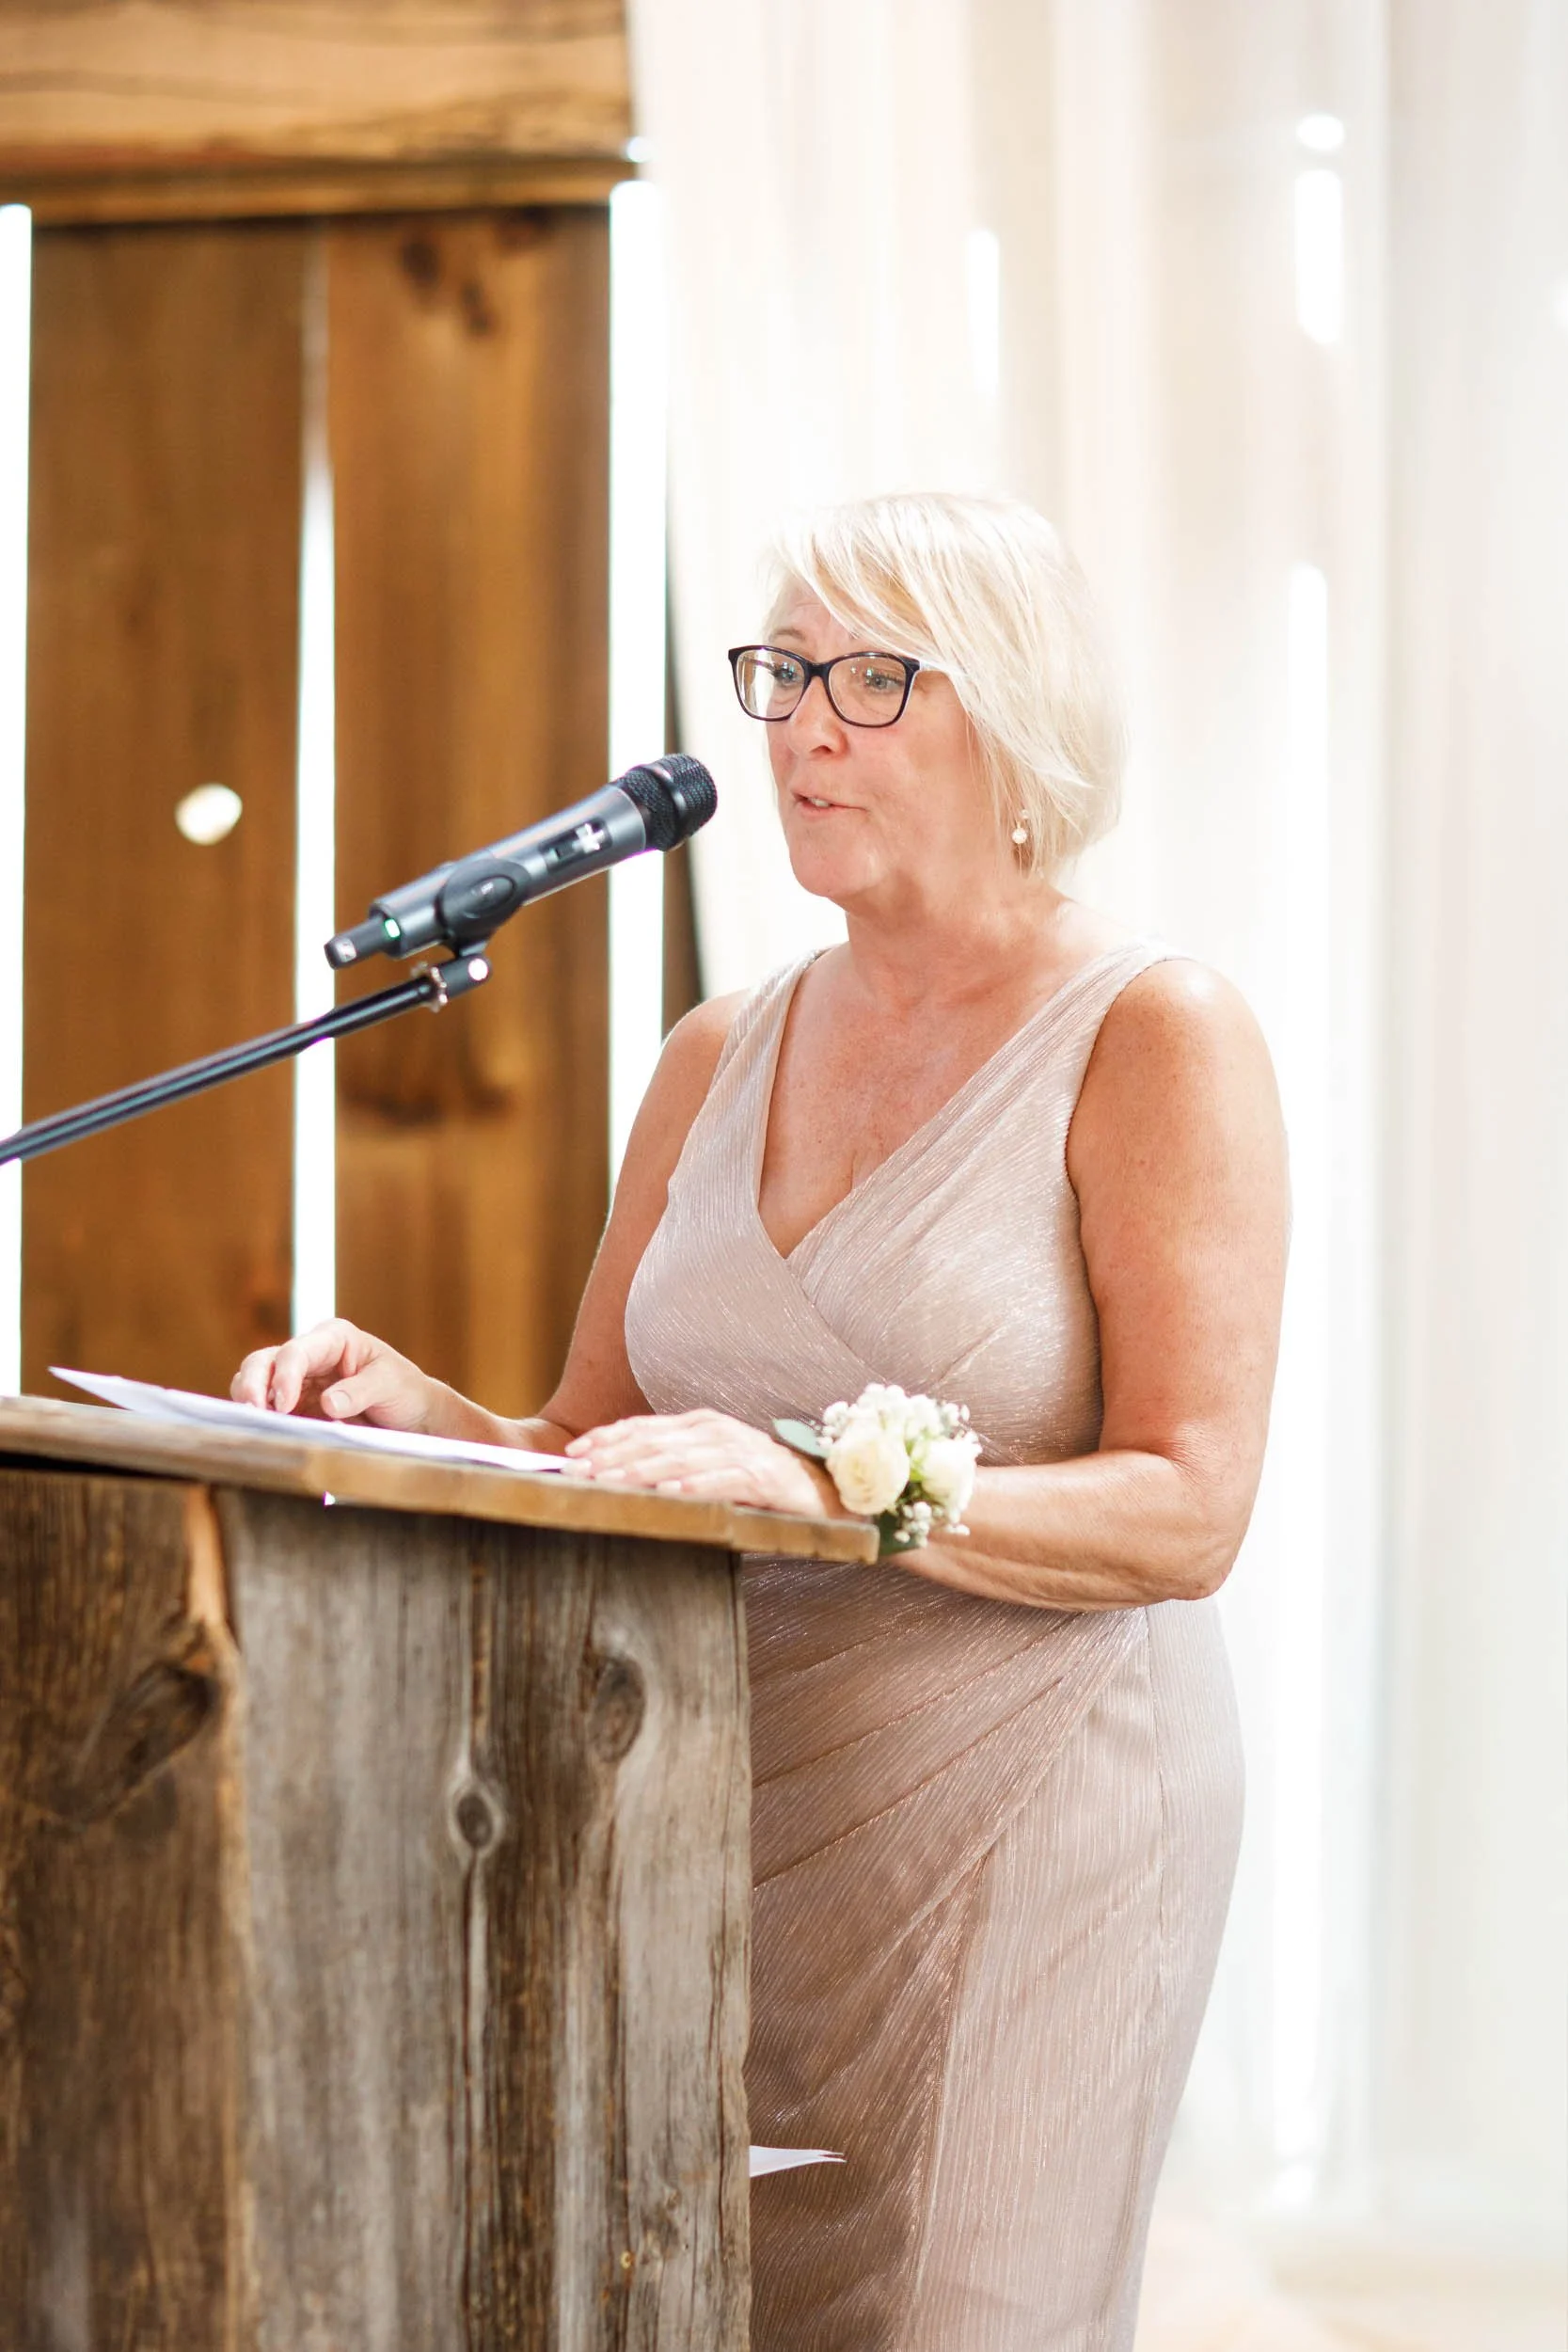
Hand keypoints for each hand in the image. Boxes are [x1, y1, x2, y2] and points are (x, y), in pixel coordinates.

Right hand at [231, 1318, 439, 1431]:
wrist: (412, 1414)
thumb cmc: (405, 1389)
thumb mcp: (391, 1384)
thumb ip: (361, 1391)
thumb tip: (328, 1403)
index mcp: (333, 1339)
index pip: (297, 1351)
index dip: (284, 1375)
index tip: (283, 1404)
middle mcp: (309, 1356)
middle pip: (263, 1361)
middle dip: (251, 1384)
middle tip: (253, 1412)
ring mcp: (299, 1382)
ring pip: (256, 1384)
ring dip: (249, 1403)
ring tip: (255, 1426)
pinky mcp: (296, 1408)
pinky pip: (268, 1411)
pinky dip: (262, 1421)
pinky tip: (266, 1435)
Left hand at [565, 1410, 842, 1517]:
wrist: (820, 1492)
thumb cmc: (757, 1483)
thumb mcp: (708, 1466)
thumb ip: (670, 1465)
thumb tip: (613, 1475)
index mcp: (701, 1425)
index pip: (644, 1427)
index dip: (607, 1438)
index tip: (573, 1454)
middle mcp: (718, 1431)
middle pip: (655, 1442)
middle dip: (612, 1457)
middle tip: (577, 1472)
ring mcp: (742, 1451)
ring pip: (682, 1460)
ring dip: (642, 1472)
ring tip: (610, 1483)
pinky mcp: (764, 1477)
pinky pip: (724, 1481)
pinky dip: (696, 1487)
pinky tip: (671, 1495)